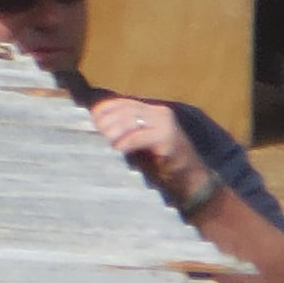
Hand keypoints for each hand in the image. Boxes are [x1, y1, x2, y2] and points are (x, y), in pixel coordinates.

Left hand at [89, 97, 215, 213]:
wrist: (192, 180)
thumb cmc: (162, 165)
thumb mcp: (141, 143)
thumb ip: (125, 132)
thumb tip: (97, 128)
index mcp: (152, 110)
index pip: (121, 102)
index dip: (103, 110)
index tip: (91, 121)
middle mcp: (159, 112)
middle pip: (123, 111)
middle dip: (106, 122)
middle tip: (95, 134)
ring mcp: (165, 123)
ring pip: (129, 121)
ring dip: (112, 132)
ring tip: (105, 142)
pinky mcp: (167, 137)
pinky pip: (138, 137)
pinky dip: (124, 143)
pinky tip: (116, 149)